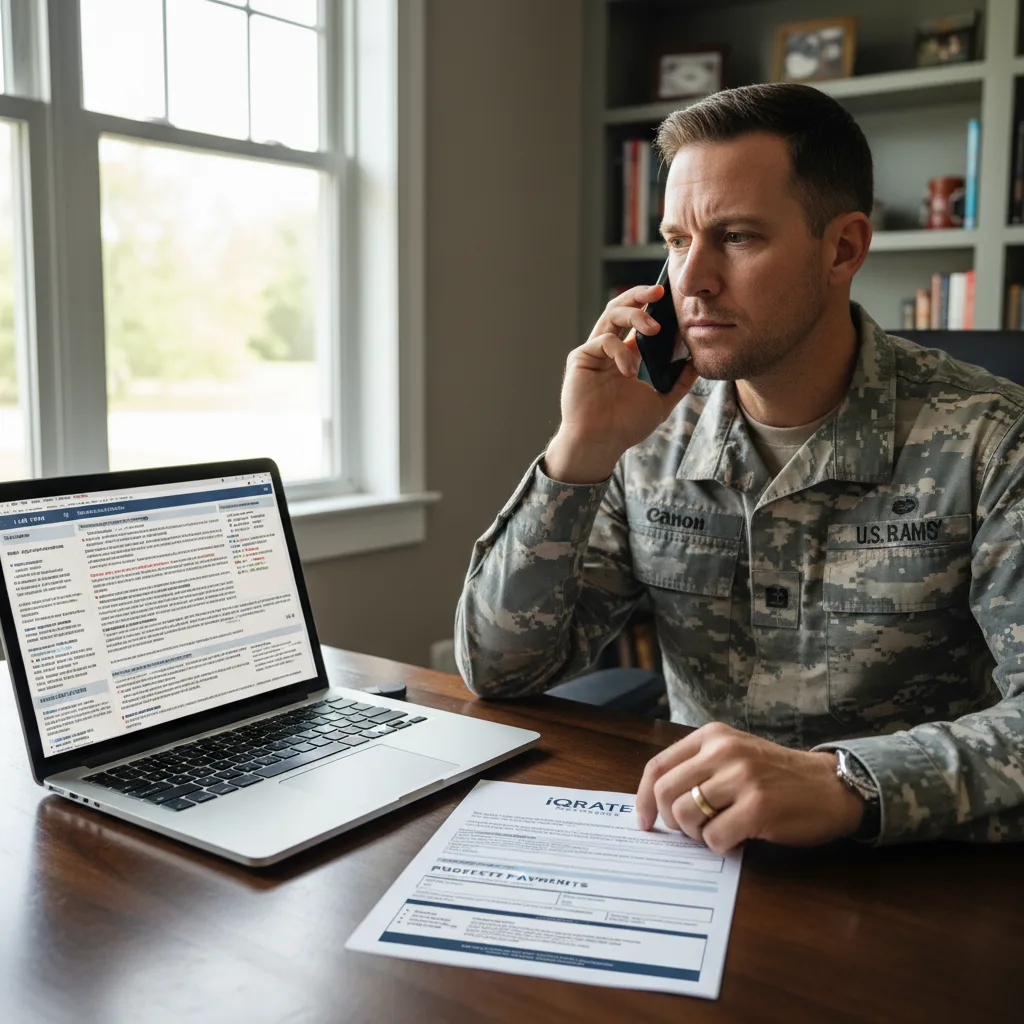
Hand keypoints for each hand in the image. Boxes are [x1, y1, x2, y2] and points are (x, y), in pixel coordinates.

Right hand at [544, 284, 697, 483]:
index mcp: (624, 356)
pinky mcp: (581, 358)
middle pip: (620, 308)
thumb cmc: (625, 426)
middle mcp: (607, 349)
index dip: (652, 307)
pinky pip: (604, 340)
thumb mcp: (661, 401)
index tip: (671, 299)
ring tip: (654, 327)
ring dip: (634, 314)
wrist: (601, 443)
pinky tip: (629, 371)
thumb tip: (696, 363)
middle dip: (640, 295)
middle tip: (660, 291)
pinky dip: (621, 352)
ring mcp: (593, 352)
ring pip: (610, 315)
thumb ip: (679, 383)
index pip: (636, 321)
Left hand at [635, 723, 865, 853]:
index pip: (658, 766)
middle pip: (665, 793)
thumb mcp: (734, 755)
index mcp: (712, 736)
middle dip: (671, 821)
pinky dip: (720, 846)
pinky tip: (736, 841)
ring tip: (717, 832)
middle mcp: (723, 751)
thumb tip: (656, 800)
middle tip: (689, 831)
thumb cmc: (778, 776)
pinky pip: (714, 837)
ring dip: (696, 834)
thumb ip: (699, 767)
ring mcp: (741, 778)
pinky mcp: (757, 807)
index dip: (643, 798)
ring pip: (686, 815)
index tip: (645, 820)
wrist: (831, 786)